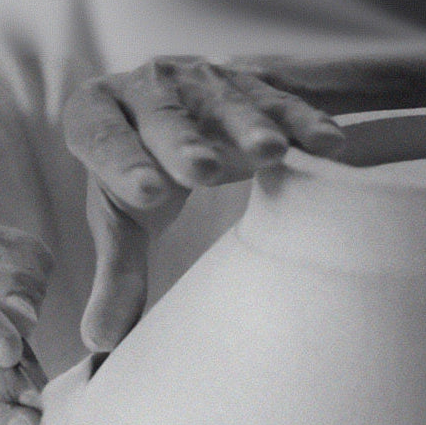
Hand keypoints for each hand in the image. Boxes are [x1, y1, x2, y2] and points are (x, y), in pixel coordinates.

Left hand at [62, 56, 345, 350]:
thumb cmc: (141, 174)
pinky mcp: (253, 85)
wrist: (180, 114)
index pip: (100, 136)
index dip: (121, 163)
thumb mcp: (122, 220)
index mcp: (96, 113)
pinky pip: (280, 101)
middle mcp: (147, 87)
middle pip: (162, 114)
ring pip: (225, 102)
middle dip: (183, 142)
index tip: (146, 194)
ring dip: (250, 126)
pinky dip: (304, 122)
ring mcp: (203, 82)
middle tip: (203, 171)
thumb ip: (116, 276)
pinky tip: (329, 145)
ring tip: (272, 153)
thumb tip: (101, 342)